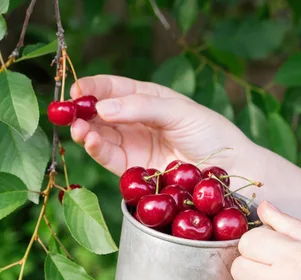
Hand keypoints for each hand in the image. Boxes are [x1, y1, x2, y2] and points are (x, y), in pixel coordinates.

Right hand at [69, 75, 256, 175]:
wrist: (230, 171)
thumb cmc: (212, 134)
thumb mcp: (179, 112)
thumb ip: (142, 107)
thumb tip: (102, 106)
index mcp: (150, 99)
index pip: (115, 88)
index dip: (94, 87)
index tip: (77, 89)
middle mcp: (138, 121)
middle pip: (102, 112)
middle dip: (83, 110)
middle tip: (69, 111)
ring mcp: (135, 145)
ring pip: (101, 135)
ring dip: (86, 130)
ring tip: (79, 128)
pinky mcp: (134, 169)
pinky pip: (109, 157)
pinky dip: (97, 149)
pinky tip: (90, 140)